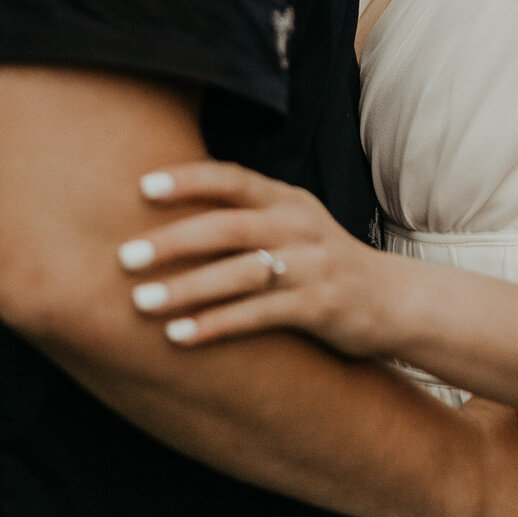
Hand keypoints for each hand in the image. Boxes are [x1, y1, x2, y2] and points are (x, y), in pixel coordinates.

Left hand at [120, 161, 394, 355]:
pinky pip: (259, 316)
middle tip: (124, 256)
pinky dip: (216, 325)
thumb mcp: (293, 223)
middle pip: (229, 226)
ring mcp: (311, 266)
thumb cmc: (324, 261)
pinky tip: (180, 337)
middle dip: (173, 240)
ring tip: (141, 302)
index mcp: (287, 199)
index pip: (233, 179)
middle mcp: (298, 225)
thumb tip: (175, 206)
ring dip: (186, 289)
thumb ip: (247, 212)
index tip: (141, 187)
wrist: (393, 301)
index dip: (188, 180)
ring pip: (240, 274)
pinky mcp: (319, 307)